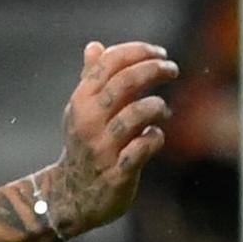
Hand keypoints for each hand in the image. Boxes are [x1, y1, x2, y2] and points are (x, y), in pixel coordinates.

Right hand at [49, 39, 178, 232]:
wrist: (70, 195)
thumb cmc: (83, 145)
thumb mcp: (81, 111)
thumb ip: (91, 79)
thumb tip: (95, 46)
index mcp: (81, 101)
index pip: (109, 62)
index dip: (138, 51)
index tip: (159, 52)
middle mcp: (89, 121)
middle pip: (125, 82)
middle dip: (154, 70)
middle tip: (172, 69)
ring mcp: (102, 147)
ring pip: (136, 113)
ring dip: (157, 106)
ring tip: (162, 109)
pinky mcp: (117, 172)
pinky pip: (143, 147)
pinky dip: (155, 137)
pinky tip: (154, 136)